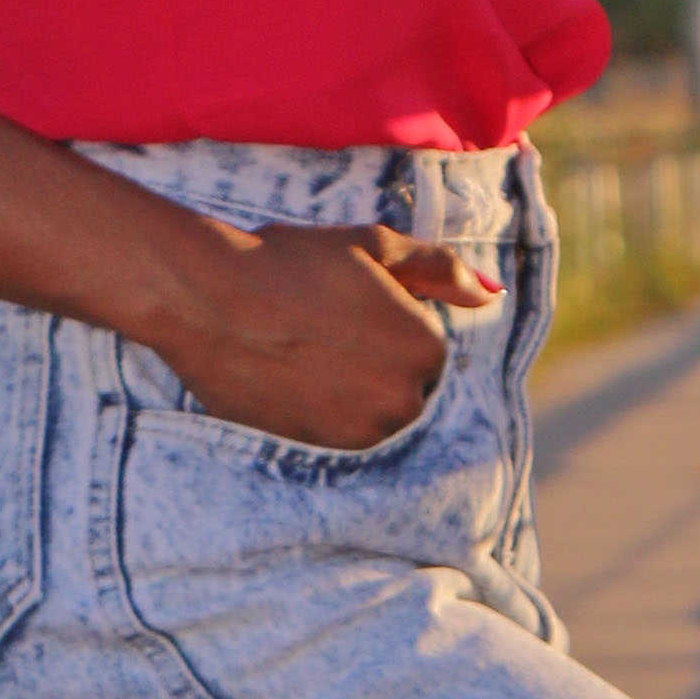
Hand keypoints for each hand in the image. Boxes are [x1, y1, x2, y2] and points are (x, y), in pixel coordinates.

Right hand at [151, 219, 500, 449]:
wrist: (208, 300)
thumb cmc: (291, 263)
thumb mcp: (374, 247)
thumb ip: (440, 270)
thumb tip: (491, 296)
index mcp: (425, 350)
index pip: (423, 345)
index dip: (386, 320)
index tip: (345, 303)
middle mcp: (403, 402)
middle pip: (402, 384)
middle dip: (373, 359)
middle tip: (321, 325)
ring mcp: (360, 433)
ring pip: (371, 410)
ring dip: (349, 387)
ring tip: (302, 347)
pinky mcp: (319, 451)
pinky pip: (338, 431)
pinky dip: (321, 407)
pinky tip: (288, 372)